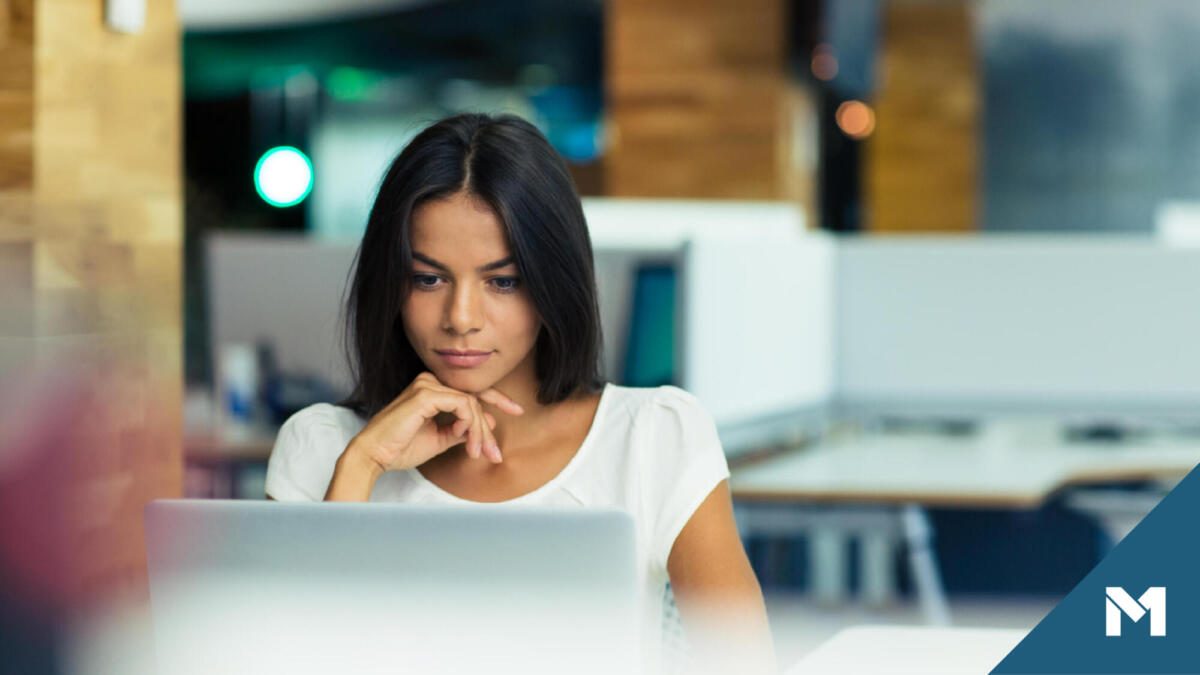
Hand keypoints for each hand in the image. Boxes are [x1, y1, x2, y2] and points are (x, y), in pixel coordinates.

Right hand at [346, 372, 523, 472]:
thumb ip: (461, 430)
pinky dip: (471, 425)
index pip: (470, 391)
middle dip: (489, 426)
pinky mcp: (427, 394)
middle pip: (475, 397)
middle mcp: (430, 381)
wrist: (374, 455)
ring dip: (479, 432)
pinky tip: (467, 442)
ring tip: (478, 453)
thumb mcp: (439, 439)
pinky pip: (464, 406)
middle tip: (497, 451)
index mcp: (432, 389)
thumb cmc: (400, 448)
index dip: (497, 400)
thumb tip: (487, 424)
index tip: (517, 411)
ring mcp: (428, 385)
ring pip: (472, 404)